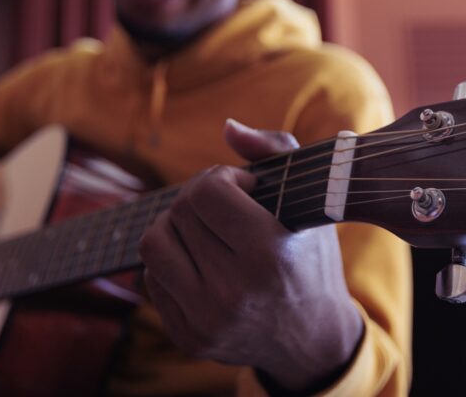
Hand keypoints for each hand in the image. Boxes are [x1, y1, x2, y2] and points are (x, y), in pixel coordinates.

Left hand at [139, 119, 362, 392]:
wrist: (313, 337)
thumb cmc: (311, 257)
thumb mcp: (312, 198)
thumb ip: (275, 148)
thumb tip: (226, 126)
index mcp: (269, 254)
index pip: (206, 193)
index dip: (220, 178)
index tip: (243, 187)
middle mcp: (235, 291)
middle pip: (179, 213)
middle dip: (199, 198)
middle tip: (224, 206)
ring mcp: (208, 320)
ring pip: (154, 244)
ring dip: (175, 227)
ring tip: (204, 230)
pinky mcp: (189, 338)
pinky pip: (152, 279)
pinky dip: (173, 262)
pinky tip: (202, 264)